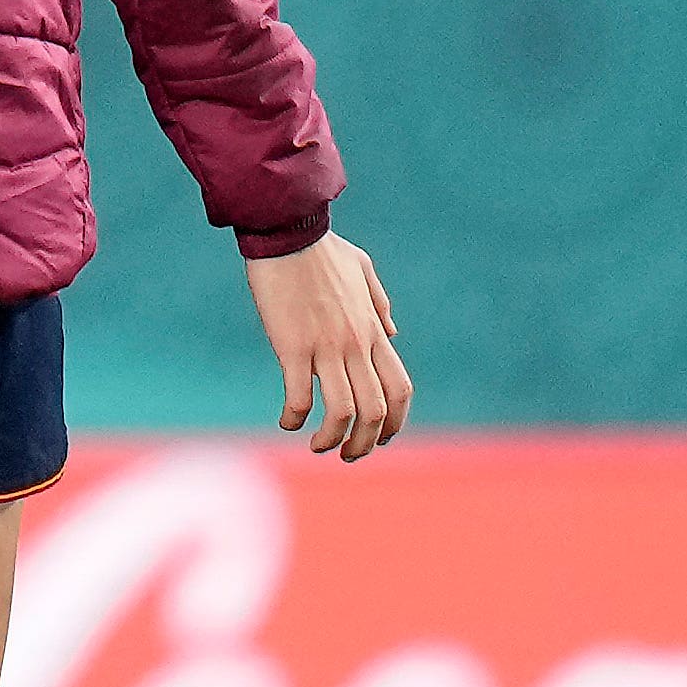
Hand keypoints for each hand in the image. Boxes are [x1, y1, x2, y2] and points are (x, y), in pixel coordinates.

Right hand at [245, 232, 409, 460]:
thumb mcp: (363, 270)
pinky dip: (295, 418)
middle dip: (366, 443)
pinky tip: (286, 422)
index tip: (381, 438)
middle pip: (376, 411)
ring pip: (342, 412)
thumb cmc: (321, 248)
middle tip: (348, 454)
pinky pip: (300, 396)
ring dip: (332, 440)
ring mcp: (325, 347)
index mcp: (373, 331)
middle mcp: (356, 345)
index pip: (400, 389)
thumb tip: (392, 333)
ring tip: (317, 447)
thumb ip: (381, 304)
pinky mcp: (292, 345)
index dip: (397, 422)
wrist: (287, 231)